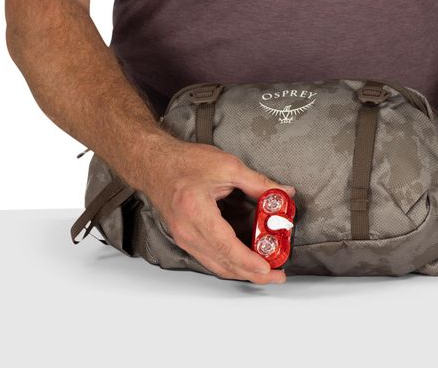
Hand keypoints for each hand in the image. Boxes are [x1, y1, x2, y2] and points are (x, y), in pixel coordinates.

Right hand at [141, 137, 295, 283]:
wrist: (156, 164)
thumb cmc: (184, 163)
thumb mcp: (227, 166)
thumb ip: (257, 182)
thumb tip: (282, 192)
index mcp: (197, 213)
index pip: (227, 247)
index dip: (249, 261)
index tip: (268, 268)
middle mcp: (188, 231)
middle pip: (223, 264)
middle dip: (252, 274)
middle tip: (276, 275)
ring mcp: (184, 238)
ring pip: (216, 265)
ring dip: (241, 272)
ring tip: (265, 271)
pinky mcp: (185, 238)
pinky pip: (209, 258)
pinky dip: (228, 263)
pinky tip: (243, 260)